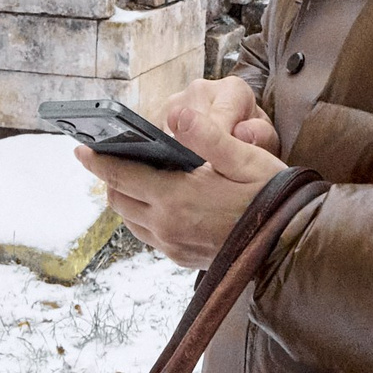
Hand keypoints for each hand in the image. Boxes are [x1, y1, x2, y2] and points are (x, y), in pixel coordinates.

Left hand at [75, 90, 288, 268]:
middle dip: (110, 178)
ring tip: (132, 177)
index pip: (122, 176)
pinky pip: (148, 235)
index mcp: (177, 198)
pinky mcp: (182, 258)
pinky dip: (142, 216)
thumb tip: (178, 114)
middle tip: (108, 158)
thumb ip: (208, 136)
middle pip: (119, 199)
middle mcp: (167, 226)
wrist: (291, 245)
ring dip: (126, 198)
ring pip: (130, 220)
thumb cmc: (272, 196)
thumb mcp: (246, 157)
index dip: (98, 161)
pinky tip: (157, 201)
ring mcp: (173, 245)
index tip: (80, 148)